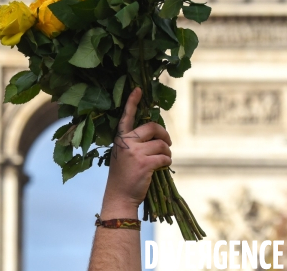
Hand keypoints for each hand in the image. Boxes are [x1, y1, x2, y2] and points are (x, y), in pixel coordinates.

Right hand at [100, 87, 171, 218]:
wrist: (119, 196)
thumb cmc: (123, 176)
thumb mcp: (123, 155)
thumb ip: (134, 143)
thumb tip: (155, 134)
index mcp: (120, 139)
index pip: (126, 116)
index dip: (132, 102)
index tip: (138, 89)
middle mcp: (127, 143)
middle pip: (152, 127)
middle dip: (164, 134)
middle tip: (167, 142)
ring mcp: (135, 153)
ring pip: (161, 144)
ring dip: (167, 151)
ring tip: (163, 158)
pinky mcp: (145, 164)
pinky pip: (164, 157)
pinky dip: (167, 162)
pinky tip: (162, 167)